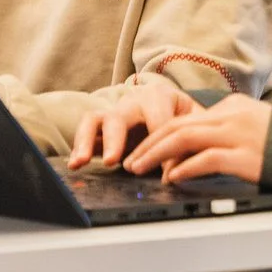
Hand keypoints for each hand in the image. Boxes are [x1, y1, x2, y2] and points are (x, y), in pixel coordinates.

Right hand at [69, 81, 200, 170]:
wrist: (173, 106)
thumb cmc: (185, 117)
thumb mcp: (196, 124)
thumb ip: (194, 143)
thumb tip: (183, 171)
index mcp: (160, 96)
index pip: (159, 123)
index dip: (162, 150)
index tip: (165, 176)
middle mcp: (134, 100)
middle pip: (121, 116)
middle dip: (115, 140)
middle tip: (112, 162)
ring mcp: (115, 111)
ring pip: (96, 119)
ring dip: (86, 140)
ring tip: (81, 161)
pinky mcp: (102, 125)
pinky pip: (85, 130)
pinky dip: (78, 146)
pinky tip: (75, 164)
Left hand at [124, 93, 271, 183]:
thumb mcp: (258, 128)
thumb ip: (230, 133)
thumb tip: (199, 154)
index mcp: (234, 106)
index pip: (187, 118)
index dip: (160, 136)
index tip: (145, 150)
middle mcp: (233, 116)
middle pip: (178, 125)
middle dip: (149, 143)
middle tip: (131, 161)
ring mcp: (239, 135)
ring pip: (184, 138)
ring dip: (156, 154)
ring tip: (140, 168)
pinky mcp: (247, 156)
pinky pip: (207, 159)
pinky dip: (185, 167)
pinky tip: (173, 177)